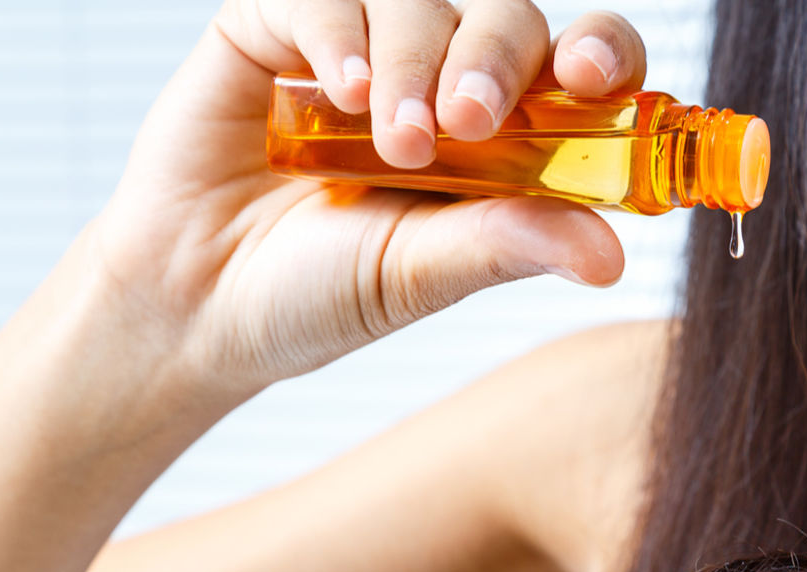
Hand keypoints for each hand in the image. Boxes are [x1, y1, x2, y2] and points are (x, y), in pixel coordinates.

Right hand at [87, 0, 648, 392]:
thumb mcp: (423, 275)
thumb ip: (508, 246)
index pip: (577, 68)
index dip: (601, 55)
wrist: (194, 305)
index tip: (591, 76)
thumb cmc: (318, 294)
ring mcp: (363, 49)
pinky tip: (341, 87)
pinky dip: (341, 32)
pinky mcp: (279, 29)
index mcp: (500, 140)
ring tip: (392, 143)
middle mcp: (441, 82)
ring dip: (412, 63)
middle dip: (496, 58)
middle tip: (467, 123)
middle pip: (506, 19)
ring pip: (420, 0)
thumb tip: (613, 257)